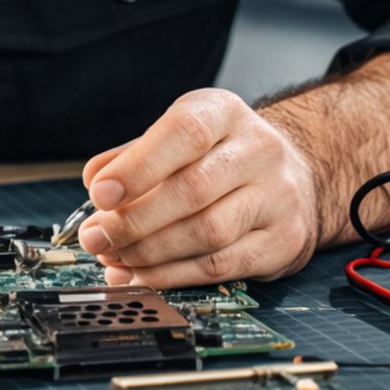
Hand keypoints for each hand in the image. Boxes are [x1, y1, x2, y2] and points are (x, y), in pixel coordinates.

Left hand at [75, 88, 319, 289]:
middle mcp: (259, 150)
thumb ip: (134, 156)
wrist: (293, 176)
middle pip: (192, 190)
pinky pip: (221, 266)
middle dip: (134, 221)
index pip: (184, 134)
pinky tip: (142, 275)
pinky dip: (173, 276)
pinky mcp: (282, 242)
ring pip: (207, 233)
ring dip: (150, 253)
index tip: (100, 194)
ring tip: (115, 257)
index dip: (138, 167)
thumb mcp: (179, 138)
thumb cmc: (221, 156)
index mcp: (224, 113)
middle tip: (96, 237)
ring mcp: (277, 197)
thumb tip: (95, 181)